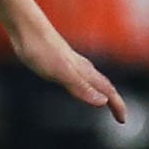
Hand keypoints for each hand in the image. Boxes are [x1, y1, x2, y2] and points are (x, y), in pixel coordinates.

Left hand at [9, 11, 126, 123]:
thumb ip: (80, 87)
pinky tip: (77, 80)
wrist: (26, 27)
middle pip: (104, 85)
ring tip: (104, 102)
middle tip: (119, 116)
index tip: (123, 121)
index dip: (117, 106)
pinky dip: (85, 83)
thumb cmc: (41, 49)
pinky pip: (79, 74)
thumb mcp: (60, 73)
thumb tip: (103, 102)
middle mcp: (81, 66)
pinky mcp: (58, 59)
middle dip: (113, 101)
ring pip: (93, 78)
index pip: (108, 91)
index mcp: (84, 71)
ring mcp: (70, 62)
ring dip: (101, 91)